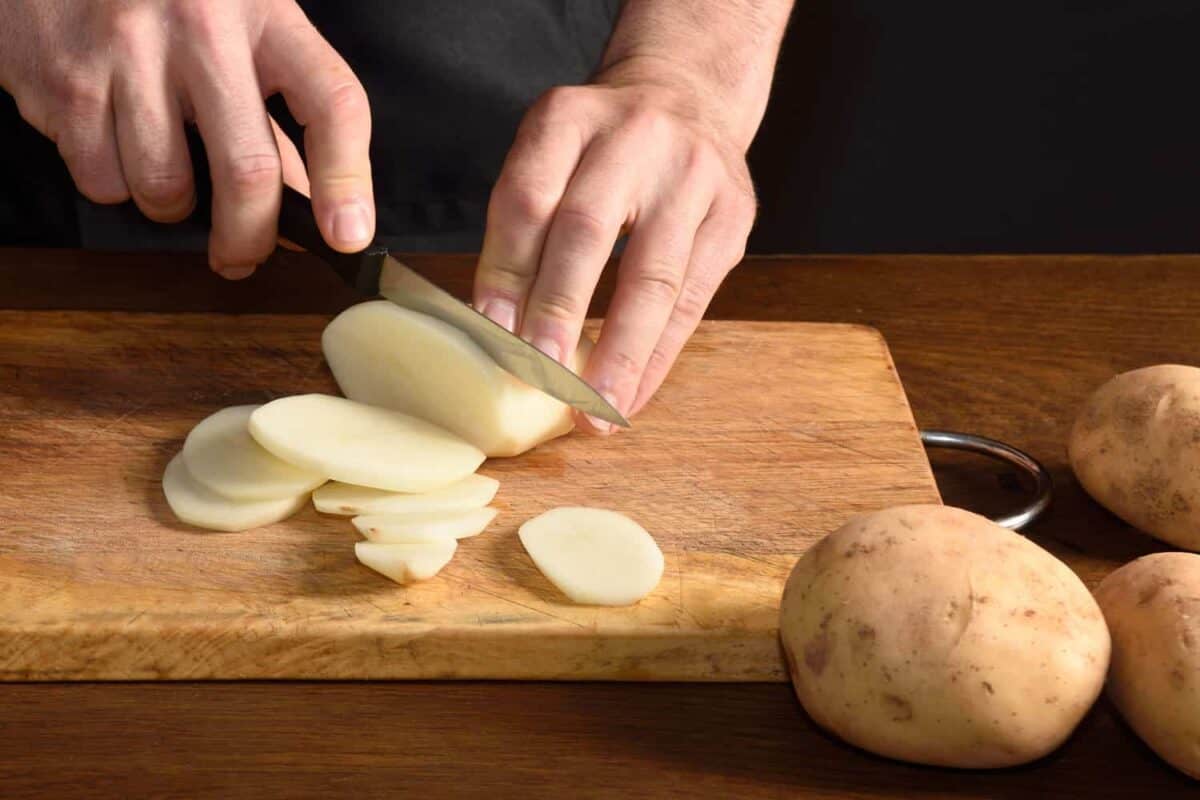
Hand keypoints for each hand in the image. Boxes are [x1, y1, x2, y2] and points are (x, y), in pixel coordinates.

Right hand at [0, 0, 372, 277]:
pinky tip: (112, 139)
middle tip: (243, 255)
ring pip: (165, 190)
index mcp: (264, 11)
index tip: (347, 234)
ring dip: (171, 207)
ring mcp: (128, 51)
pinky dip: (112, 184)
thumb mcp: (240, 25)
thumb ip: (278, 108)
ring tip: (165, 169)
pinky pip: (102, 181)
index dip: (347, 180)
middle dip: (249, 237)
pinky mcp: (67, 80)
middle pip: (247, 171)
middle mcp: (200, 27)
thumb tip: (309, 204)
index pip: (332, 104)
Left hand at [473, 68, 755, 432]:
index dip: (507, 268)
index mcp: (569, 117)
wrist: (689, 96)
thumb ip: (525, 226)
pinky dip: (657, 356)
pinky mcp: (733, 216)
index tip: (491, 331)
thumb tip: (499, 329)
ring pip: (653, 275)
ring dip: (619, 353)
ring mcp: (693, 175)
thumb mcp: (551, 156)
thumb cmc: (600, 150)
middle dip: (561, 311)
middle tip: (539, 376)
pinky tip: (631, 397)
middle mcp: (634, 137)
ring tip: (594, 412)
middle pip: (589, 232)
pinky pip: (693, 300)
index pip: (528, 197)